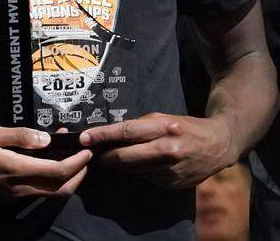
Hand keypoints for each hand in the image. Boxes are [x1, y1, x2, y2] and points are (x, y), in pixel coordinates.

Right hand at [0, 125, 92, 199]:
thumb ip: (18, 135)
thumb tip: (44, 138)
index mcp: (17, 169)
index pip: (58, 171)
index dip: (77, 162)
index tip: (86, 150)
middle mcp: (21, 186)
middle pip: (62, 189)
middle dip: (80, 175)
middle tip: (86, 159)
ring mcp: (16, 194)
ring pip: (52, 193)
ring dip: (68, 179)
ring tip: (70, 159)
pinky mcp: (10, 196)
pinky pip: (39, 192)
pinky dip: (52, 180)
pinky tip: (48, 164)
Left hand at [80, 112, 235, 187]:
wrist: (219, 145)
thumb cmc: (185, 126)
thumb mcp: (162, 118)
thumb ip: (138, 126)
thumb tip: (110, 135)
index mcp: (165, 128)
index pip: (126, 132)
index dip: (102, 135)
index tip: (84, 138)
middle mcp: (169, 151)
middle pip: (125, 156)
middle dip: (104, 155)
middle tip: (90, 152)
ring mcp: (172, 171)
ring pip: (133, 169)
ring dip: (117, 164)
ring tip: (107, 157)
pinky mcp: (173, 184)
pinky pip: (146, 177)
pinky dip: (136, 171)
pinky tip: (135, 164)